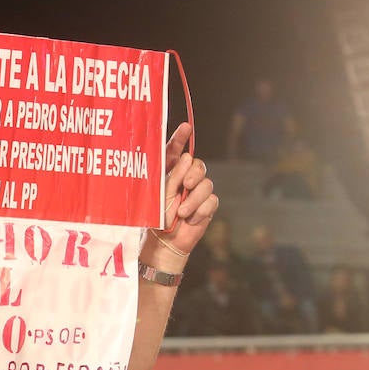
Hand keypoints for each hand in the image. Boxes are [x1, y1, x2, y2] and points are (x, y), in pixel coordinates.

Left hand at [143, 123, 216, 267]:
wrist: (165, 243)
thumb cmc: (156, 219)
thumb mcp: (160, 196)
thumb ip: (172, 176)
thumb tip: (188, 157)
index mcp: (169, 174)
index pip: (176, 153)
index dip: (181, 139)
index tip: (185, 127)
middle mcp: (185, 179)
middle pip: (198, 165)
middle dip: (193, 173)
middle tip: (186, 184)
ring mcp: (197, 192)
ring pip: (206, 184)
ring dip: (194, 199)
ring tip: (181, 212)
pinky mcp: (207, 205)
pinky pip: (212, 201)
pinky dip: (200, 211)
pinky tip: (190, 219)